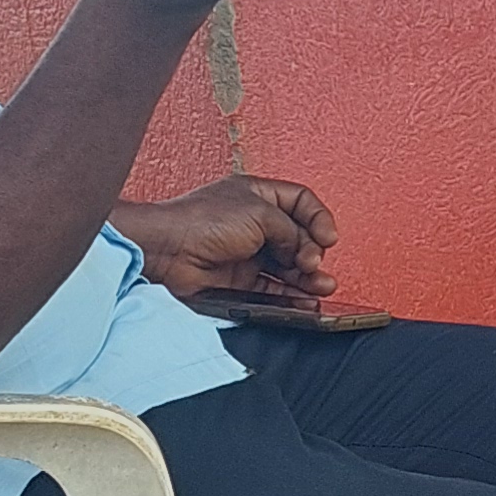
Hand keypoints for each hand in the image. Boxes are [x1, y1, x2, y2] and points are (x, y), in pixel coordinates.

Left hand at [114, 174, 338, 305]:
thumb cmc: (200, 221)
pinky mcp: (240, 280)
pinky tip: (304, 300)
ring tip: (321, 286)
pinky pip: (273, 289)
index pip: (301, 202)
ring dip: (308, 277)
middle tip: (313, 262)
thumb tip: (303, 247)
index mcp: (257, 195)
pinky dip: (290, 296)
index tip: (328, 237)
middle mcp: (254, 223)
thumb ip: (290, 229)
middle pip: (298, 237)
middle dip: (313, 251)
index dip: (318, 218)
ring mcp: (247, 253)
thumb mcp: (259, 212)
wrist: (168, 251)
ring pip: (288, 266)